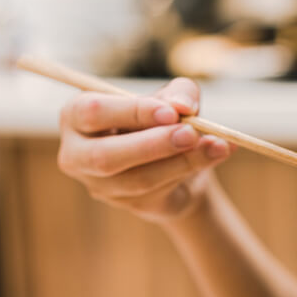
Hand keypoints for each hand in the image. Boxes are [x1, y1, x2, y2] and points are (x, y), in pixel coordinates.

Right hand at [57, 78, 233, 221]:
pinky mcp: (129, 205)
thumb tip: (182, 106)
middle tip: (191, 133)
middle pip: (106, 156)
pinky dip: (193, 170)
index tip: (171, 112)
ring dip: (183, 161)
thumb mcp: (172, 98)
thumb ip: (180, 92)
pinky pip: (160, 191)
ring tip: (217, 144)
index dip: (132, 111)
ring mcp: (101, 185)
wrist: (176, 162)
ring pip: (139, 179)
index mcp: (77, 116)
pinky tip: (218, 153)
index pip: (93, 112)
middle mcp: (78, 154)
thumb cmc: (163, 121)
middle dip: (152, 145)